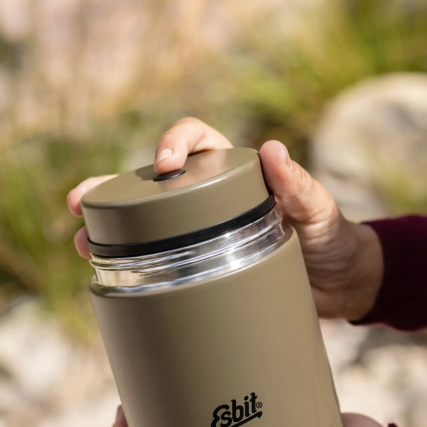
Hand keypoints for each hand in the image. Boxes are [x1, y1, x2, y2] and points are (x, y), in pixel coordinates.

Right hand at [67, 117, 383, 320]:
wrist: (343, 287)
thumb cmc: (334, 238)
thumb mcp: (320, 211)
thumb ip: (299, 184)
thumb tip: (273, 149)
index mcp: (236, 172)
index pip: (195, 139)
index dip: (173, 142)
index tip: (164, 164)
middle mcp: (212, 199)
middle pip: (152, 183)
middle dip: (112, 187)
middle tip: (83, 202)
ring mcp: (202, 236)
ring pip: (145, 225)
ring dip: (108, 231)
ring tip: (83, 246)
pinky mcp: (202, 270)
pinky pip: (160, 263)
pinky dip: (130, 267)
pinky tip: (105, 278)